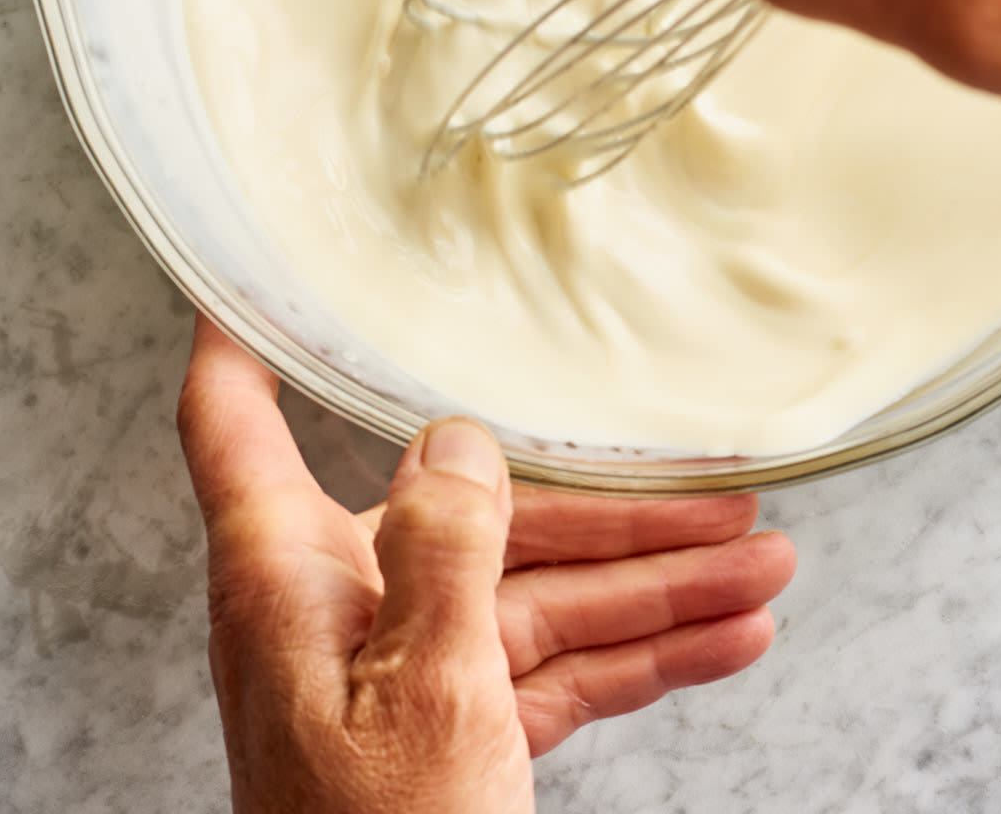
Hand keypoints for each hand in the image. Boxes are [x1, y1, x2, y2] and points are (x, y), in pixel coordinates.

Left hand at [177, 317, 794, 813]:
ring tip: (767, 564)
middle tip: (722, 487)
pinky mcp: (455, 738)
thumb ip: (443, 551)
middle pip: (473, 517)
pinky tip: (726, 639)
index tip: (259, 262)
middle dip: (611, 509)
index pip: (233, 422)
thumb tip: (450, 439)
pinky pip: (557, 674)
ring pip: (540, 599)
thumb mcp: (423, 689)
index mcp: (284, 578)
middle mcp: (339, 610)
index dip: (244, 334)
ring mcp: (401, 676)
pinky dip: (642, 657)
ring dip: (658, 585)